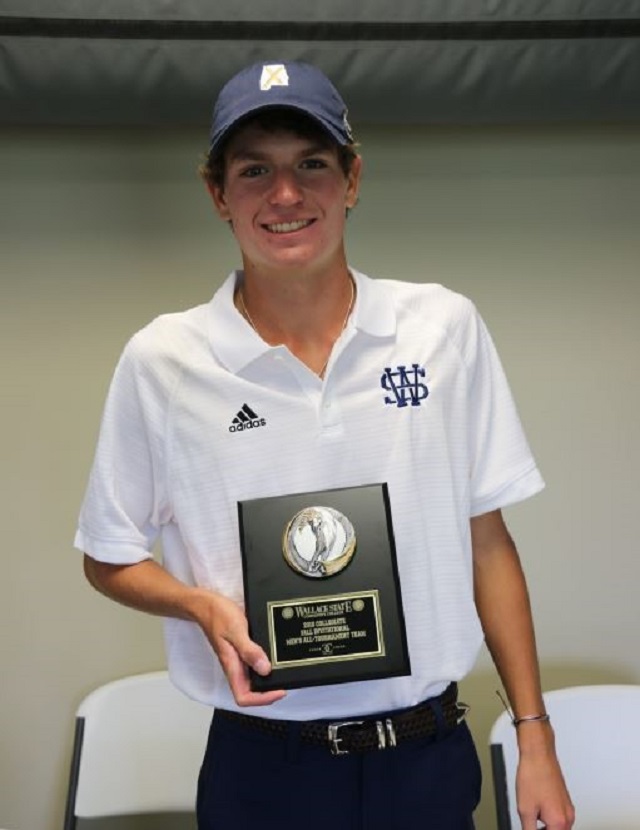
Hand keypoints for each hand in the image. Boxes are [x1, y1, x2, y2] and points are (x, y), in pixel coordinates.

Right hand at [197, 590, 286, 706]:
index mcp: (231, 666)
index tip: (279, 690)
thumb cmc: (217, 615)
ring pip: (252, 679)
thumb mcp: (236, 630)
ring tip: (284, 672)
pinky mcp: (240, 650)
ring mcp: (237, 659)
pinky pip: (253, 663)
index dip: (262, 699)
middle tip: (286, 682)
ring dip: (267, 679)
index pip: (243, 697)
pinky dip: (264, 663)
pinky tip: (274, 656)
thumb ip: (249, 650)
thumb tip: (265, 669)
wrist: (206, 604)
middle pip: (250, 692)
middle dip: (268, 692)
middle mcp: (234, 666)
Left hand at [516, 730, 574, 829]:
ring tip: (531, 810)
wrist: (538, 754)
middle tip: (530, 823)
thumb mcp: (525, 810)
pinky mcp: (565, 799)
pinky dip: (548, 815)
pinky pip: (558, 815)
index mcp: (560, 822)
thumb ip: (529, 829)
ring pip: (557, 825)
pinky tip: (536, 804)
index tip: (532, 828)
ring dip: (545, 824)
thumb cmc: (533, 775)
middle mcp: (568, 816)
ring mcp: (568, 807)